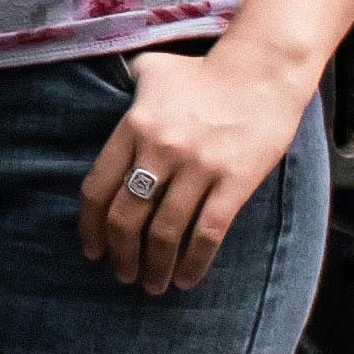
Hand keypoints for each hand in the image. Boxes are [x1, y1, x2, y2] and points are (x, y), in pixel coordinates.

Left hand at [79, 34, 316, 293]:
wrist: (263, 71)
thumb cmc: (202, 71)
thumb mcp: (151, 69)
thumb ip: (123, 87)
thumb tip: (101, 92)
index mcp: (134, 126)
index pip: (98, 188)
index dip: (91, 227)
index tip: (92, 250)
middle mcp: (161, 149)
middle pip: (126, 218)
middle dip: (120, 256)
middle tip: (122, 274)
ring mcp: (198, 167)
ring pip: (165, 233)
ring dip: (154, 267)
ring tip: (152, 285)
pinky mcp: (234, 181)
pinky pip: (208, 233)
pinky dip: (194, 263)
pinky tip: (186, 280)